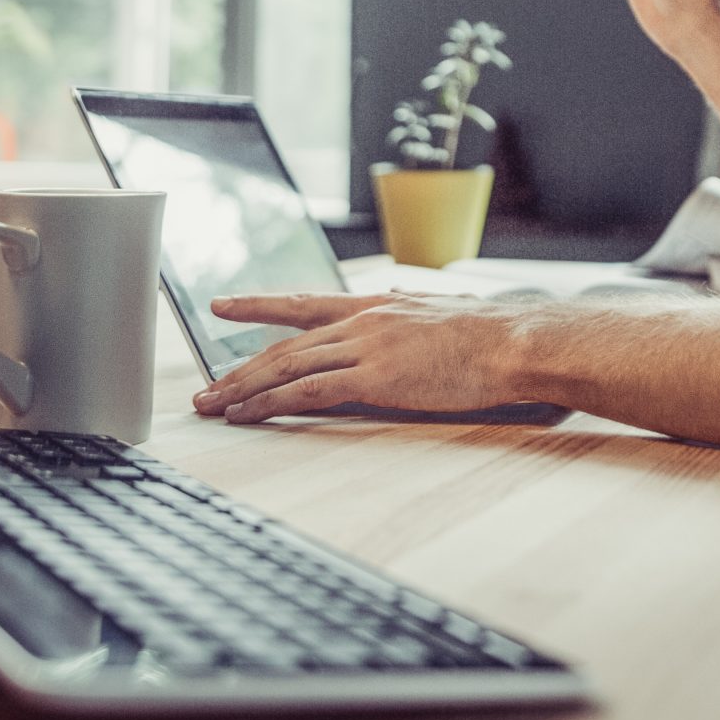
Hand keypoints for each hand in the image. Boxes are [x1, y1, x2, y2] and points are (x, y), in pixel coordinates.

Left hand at [188, 292, 530, 421]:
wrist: (514, 341)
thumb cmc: (491, 339)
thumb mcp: (439, 319)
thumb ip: (410, 324)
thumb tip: (405, 329)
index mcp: (378, 305)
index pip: (306, 304)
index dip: (262, 305)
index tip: (225, 304)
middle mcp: (363, 320)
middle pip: (286, 343)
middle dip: (240, 365)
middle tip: (205, 386)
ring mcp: (366, 347)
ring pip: (287, 366)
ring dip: (243, 387)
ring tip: (212, 406)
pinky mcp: (374, 377)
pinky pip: (308, 391)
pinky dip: (271, 404)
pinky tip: (247, 415)